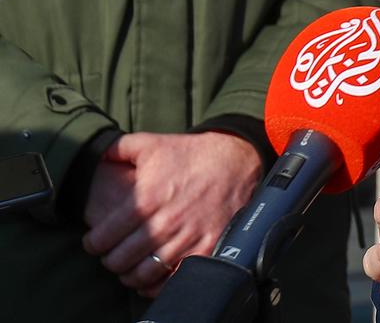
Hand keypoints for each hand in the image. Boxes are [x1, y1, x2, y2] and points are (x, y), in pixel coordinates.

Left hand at [82, 131, 262, 297]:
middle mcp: (166, 222)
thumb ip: (118, 148)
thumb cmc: (191, 154)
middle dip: (111, 260)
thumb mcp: (152, 144)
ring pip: (145, 273)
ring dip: (131, 274)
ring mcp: (188, 237)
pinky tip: (152, 277)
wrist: (237, 160)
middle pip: (121, 259)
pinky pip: (174, 278)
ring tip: (130, 267)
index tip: (94, 242)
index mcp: (147, 199)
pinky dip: (158, 284)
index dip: (93, 244)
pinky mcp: (207, 247)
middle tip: (112, 255)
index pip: (104, 237)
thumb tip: (93, 152)